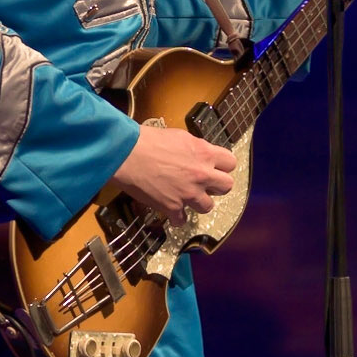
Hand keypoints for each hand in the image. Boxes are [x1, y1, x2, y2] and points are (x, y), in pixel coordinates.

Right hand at [108, 122, 234, 220]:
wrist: (125, 154)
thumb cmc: (147, 140)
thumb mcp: (178, 136)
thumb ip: (194, 148)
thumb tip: (198, 153)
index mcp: (204, 153)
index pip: (230, 163)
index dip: (222, 166)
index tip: (215, 167)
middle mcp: (201, 175)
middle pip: (227, 186)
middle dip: (216, 186)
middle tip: (205, 184)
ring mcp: (188, 193)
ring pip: (208, 206)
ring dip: (199, 203)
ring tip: (187, 197)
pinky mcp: (173, 207)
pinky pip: (182, 220)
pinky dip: (177, 217)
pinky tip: (171, 210)